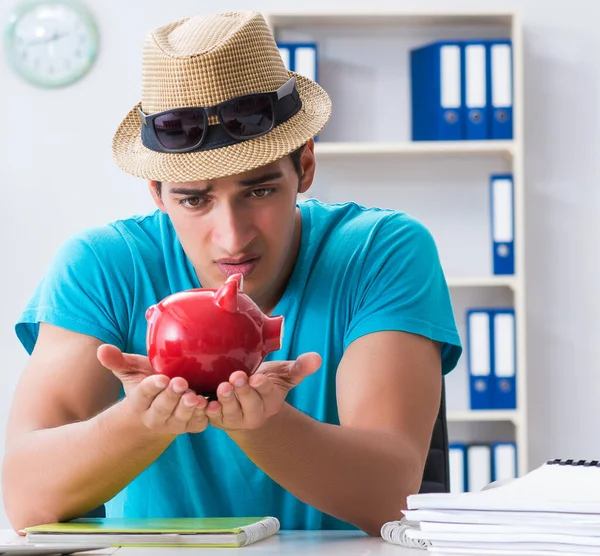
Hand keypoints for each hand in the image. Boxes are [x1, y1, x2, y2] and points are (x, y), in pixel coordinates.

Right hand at [97, 344, 207, 435]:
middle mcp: (155, 416)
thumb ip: (118, 362)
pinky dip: (205, 416)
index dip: (152, 387)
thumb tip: (101, 349)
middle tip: (181, 383)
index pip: (143, 394)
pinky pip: (198, 424)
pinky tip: (211, 405)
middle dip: (171, 397)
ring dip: (188, 408)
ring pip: (180, 418)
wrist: (158, 411)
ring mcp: (174, 423)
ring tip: (195, 397)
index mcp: (139, 401)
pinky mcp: (191, 425)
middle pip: (162, 408)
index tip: (161, 378)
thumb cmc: (146, 384)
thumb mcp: (132, 372)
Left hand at [205, 353, 321, 430]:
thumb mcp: (282, 374)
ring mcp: (236, 418)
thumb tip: (318, 358)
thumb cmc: (264, 383)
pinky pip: (213, 418)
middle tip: (236, 377)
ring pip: (231, 412)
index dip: (262, 386)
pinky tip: (206, 404)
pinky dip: (209, 412)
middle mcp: (255, 412)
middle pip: (250, 404)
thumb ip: (299, 367)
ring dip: (226, 400)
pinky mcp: (219, 420)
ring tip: (222, 387)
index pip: (268, 392)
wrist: (245, 402)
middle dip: (243, 391)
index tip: (257, 378)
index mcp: (272, 400)